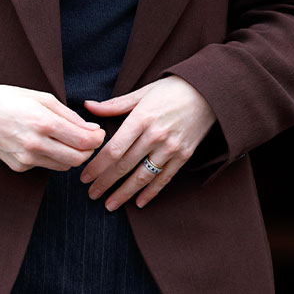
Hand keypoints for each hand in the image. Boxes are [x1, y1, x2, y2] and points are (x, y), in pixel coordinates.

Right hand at [0, 79, 105, 172]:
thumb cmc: (10, 98)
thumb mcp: (42, 98)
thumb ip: (69, 115)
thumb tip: (91, 129)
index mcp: (43, 122)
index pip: (82, 141)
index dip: (97, 139)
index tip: (99, 133)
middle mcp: (35, 144)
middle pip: (77, 159)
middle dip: (89, 150)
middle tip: (89, 139)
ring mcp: (25, 159)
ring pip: (63, 166)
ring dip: (72, 155)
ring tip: (69, 139)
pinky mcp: (18, 167)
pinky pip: (45, 165)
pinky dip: (53, 157)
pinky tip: (46, 143)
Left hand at [80, 76, 215, 209]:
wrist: (208, 92)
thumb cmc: (171, 89)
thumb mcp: (142, 92)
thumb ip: (115, 104)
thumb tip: (88, 106)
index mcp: (142, 118)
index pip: (114, 148)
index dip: (97, 165)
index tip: (85, 176)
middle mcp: (155, 135)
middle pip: (125, 165)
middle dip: (105, 182)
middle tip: (91, 194)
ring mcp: (171, 148)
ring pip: (143, 176)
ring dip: (124, 193)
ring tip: (109, 204)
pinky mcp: (184, 156)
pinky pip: (164, 179)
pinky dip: (151, 193)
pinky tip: (138, 202)